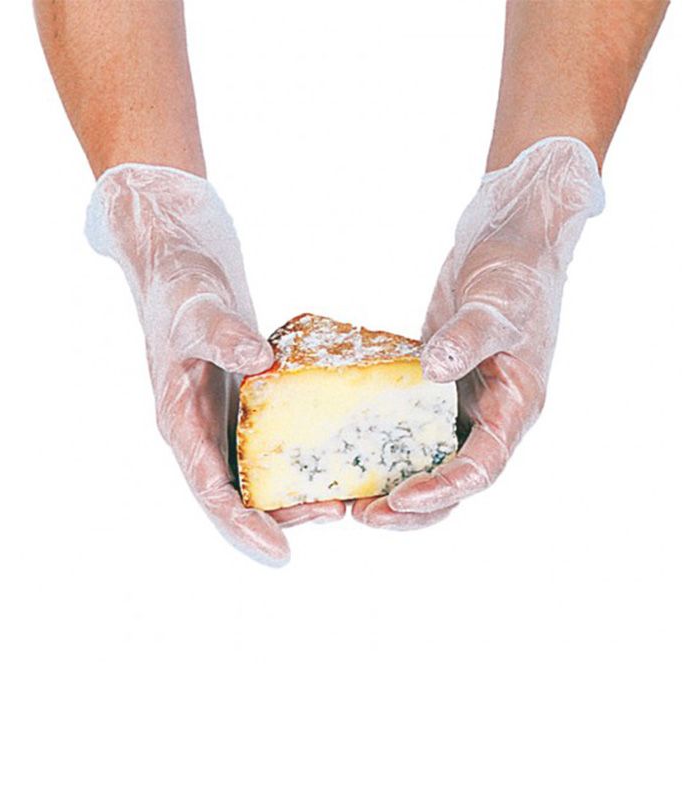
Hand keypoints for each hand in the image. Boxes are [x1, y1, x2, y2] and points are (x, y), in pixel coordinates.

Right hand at [86, 165, 343, 564]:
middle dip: (282, 516)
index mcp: (181, 422)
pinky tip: (336, 457)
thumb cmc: (180, 291)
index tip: (280, 551)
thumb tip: (257, 358)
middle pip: (239, 495)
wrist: (182, 271)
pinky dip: (300, 458)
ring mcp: (224, 421)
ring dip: (295, 494)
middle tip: (334, 515)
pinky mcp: (245, 407)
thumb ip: (222, 334)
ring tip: (343, 497)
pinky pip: (272, 446)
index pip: (209, 490)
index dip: (242, 525)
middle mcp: (203, 432)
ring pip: (257, 477)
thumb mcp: (197, 310)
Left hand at [353, 137, 603, 527]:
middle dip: (409, 506)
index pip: (481, 468)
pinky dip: (383, 446)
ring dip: (392, 486)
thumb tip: (436, 372)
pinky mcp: (434, 390)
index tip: (399, 499)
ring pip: (428, 463)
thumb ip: (469, 339)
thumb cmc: (516, 277)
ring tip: (348, 499)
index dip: (442, 491)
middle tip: (361, 515)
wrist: (509, 248)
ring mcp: (460, 406)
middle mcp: (488, 418)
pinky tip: (346, 450)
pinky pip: (409, 429)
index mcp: (514, 409)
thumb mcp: (497, 306)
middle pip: (451, 482)